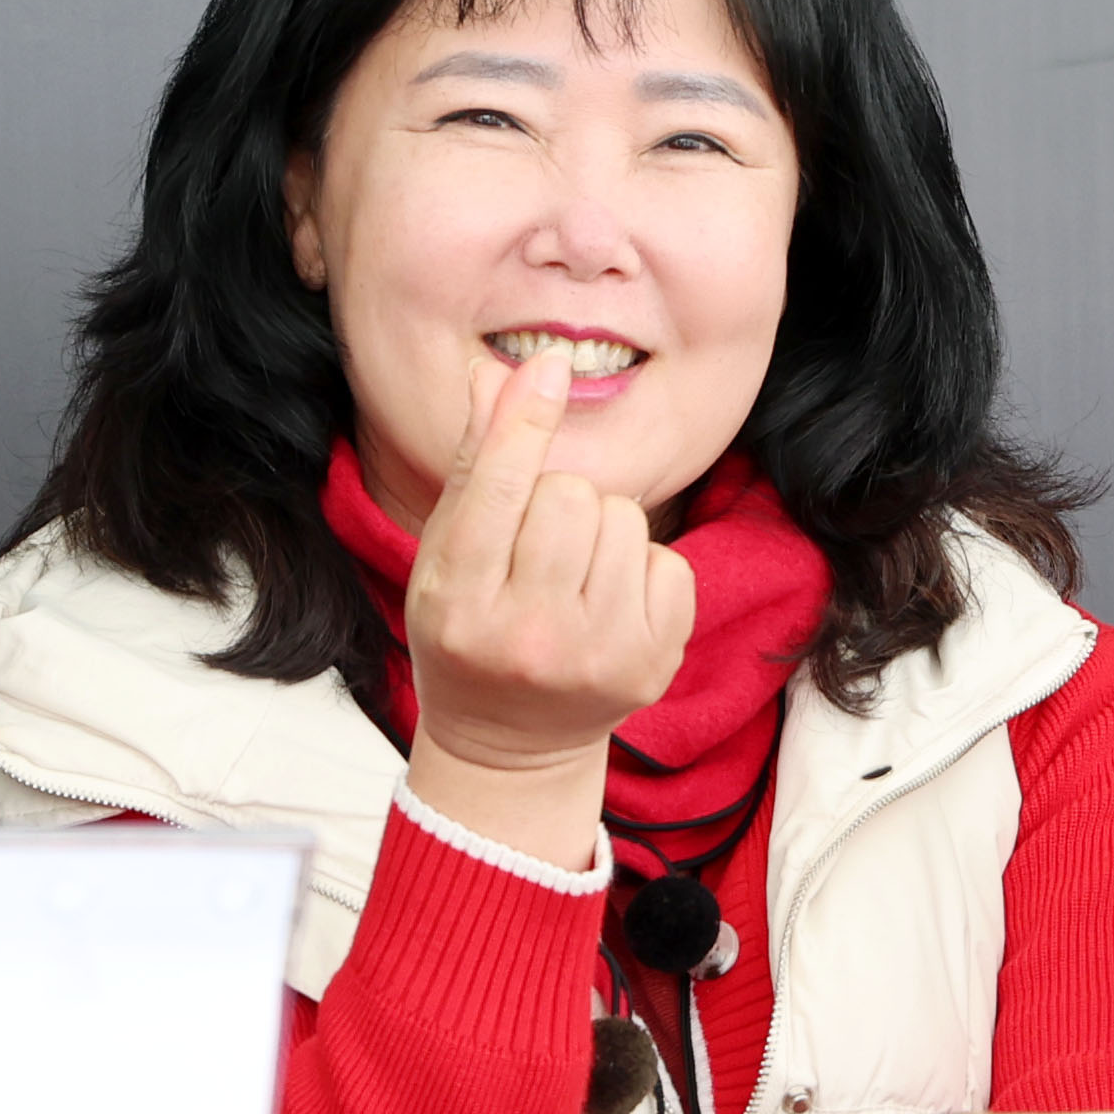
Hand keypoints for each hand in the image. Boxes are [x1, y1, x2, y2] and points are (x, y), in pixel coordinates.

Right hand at [397, 349, 696, 869]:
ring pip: (624, 520)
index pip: (499, 491)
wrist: (509, 746)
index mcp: (460, 606)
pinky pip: (668, 561)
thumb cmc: (469, 634)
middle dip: (559, 500)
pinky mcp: (651, 666)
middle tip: (538, 548)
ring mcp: (596, 657)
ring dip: (602, 531)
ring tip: (573, 576)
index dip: (525, 421)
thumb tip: (502, 378)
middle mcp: (528, 637)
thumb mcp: (445, 560)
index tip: (550, 367)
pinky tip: (610, 603)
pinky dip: (643, 570)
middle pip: (572, 494)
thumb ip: (476, 468)